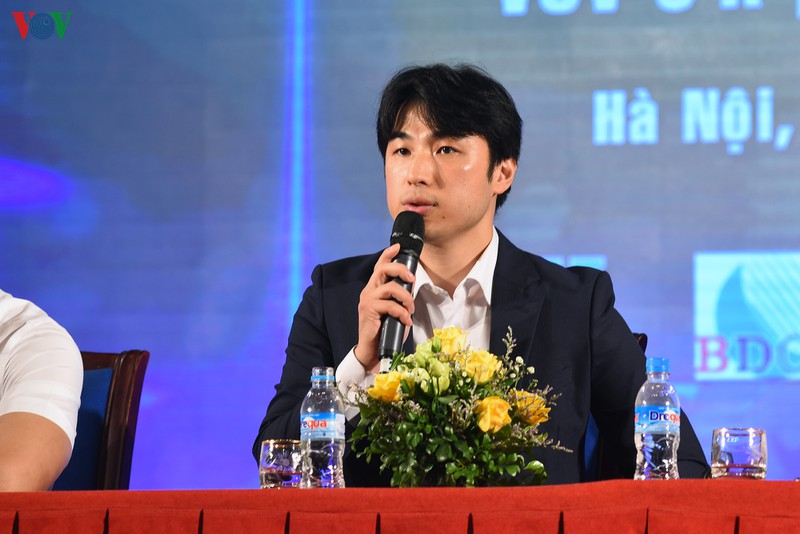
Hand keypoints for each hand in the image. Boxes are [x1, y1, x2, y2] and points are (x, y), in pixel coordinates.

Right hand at [354, 243, 415, 372]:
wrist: (373, 350)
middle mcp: (369, 291)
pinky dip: (402, 313)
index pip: (379, 266)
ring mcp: (367, 300)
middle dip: (400, 270)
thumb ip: (401, 296)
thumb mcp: (396, 310)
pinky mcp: (368, 310)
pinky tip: (406, 321)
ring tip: (410, 310)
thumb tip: (412, 282)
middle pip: (383, 269)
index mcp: (374, 288)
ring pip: (390, 288)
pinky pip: (390, 305)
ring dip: (406, 298)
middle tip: (412, 279)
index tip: (397, 247)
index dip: (387, 254)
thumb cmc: (386, 330)